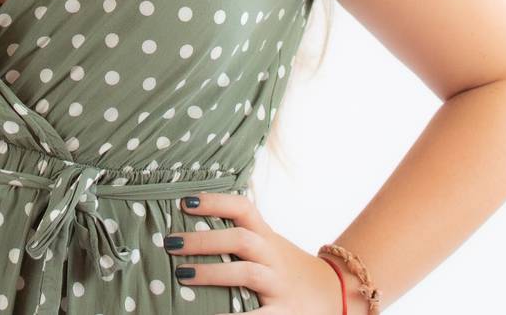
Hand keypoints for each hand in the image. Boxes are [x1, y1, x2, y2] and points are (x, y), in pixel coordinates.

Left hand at [165, 191, 350, 312]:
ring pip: (246, 272)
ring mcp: (279, 284)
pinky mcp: (283, 313)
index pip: (243, 208)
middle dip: (203, 240)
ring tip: (180, 275)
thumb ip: (238, 234)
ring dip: (211, 272)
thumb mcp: (268, 245)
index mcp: (267, 236)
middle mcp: (273, 256)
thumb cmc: (286, 267)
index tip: (185, 202)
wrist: (336, 293)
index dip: (215, 202)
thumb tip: (186, 225)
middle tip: (170, 242)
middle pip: (240, 239)